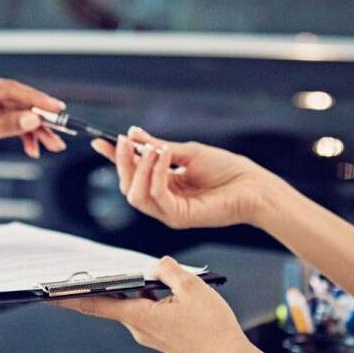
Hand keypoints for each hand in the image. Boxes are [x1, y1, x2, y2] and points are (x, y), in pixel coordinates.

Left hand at [0, 73, 66, 169]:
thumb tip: (32, 119)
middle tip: (61, 130)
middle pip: (18, 101)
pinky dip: (23, 135)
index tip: (56, 108)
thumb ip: (5, 125)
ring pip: (18, 114)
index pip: (11, 89)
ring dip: (35, 130)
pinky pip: (11, 123)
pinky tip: (33, 149)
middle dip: (40, 118)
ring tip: (52, 145)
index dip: (36, 99)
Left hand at [61, 257, 255, 352]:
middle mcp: (138, 328)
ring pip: (137, 304)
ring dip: (143, 290)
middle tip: (97, 268)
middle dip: (112, 283)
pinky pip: (150, 312)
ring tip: (165, 278)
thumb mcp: (193, 288)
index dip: (70, 297)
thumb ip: (168, 270)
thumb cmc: (213, 329)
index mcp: (139, 316)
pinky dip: (155, 299)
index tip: (48, 294)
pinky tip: (174, 293)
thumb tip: (156, 264)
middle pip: (116, 300)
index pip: (95, 304)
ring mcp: (150, 335)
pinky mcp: (162, 337)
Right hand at [91, 127, 273, 229]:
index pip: (132, 173)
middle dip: (122, 162)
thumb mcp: (188, 152)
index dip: (115, 158)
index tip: (101, 141)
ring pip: (136, 195)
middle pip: (128, 186)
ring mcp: (169, 211)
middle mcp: (163, 200)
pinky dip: (156, 175)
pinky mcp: (178, 217)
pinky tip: (164, 156)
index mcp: (164, 184)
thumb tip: (134, 135)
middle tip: (124, 141)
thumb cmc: (227, 170)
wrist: (253, 186)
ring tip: (152, 149)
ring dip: (138, 169)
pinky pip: (156, 196)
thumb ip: (159, 147)